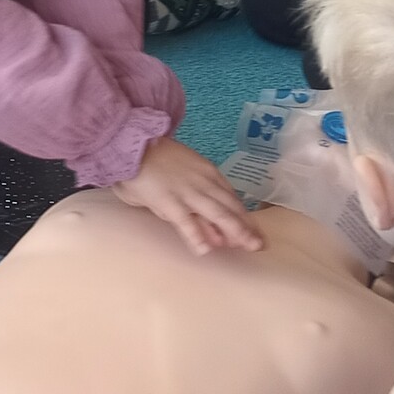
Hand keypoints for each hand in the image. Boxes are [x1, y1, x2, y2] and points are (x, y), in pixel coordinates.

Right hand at [113, 137, 262, 257]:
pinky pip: (186, 222)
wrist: (133, 143)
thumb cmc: (155, 157)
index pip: (232, 198)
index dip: (245, 216)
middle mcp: (204, 183)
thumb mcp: (184, 169)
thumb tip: (204, 213)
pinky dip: (197, 236)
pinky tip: (205, 250)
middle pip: (231, 207)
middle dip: (247, 227)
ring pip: (218, 214)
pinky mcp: (169, 201)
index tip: (254, 230)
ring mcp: (188, 193)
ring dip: (236, 232)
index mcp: (208, 173)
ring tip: (248, 247)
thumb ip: (196, 188)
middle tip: (260, 245)